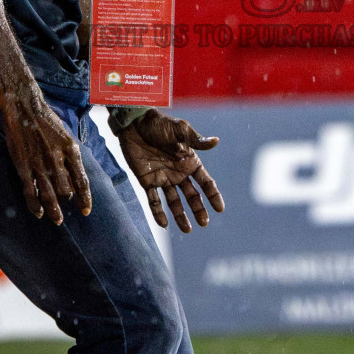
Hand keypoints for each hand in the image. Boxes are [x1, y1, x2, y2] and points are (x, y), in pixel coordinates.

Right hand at [0, 84, 91, 225]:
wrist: (24, 107)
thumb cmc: (46, 120)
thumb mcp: (66, 135)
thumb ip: (70, 155)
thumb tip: (74, 174)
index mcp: (71, 150)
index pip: (82, 181)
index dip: (85, 198)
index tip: (86, 211)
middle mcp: (57, 159)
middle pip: (67, 190)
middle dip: (68, 203)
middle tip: (67, 213)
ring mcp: (40, 164)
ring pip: (50, 195)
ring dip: (54, 210)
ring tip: (56, 220)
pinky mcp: (24, 166)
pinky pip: (31, 192)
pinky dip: (35, 205)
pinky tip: (39, 213)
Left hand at [116, 111, 225, 232]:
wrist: (134, 123)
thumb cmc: (159, 124)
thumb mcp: (179, 130)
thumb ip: (195, 140)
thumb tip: (216, 141)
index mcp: (190, 161)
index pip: (205, 182)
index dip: (213, 195)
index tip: (219, 208)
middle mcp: (178, 173)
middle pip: (192, 195)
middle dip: (198, 209)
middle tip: (203, 222)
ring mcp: (163, 178)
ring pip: (175, 202)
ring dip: (181, 215)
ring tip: (187, 230)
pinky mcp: (147, 181)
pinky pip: (154, 200)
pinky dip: (157, 212)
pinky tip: (163, 224)